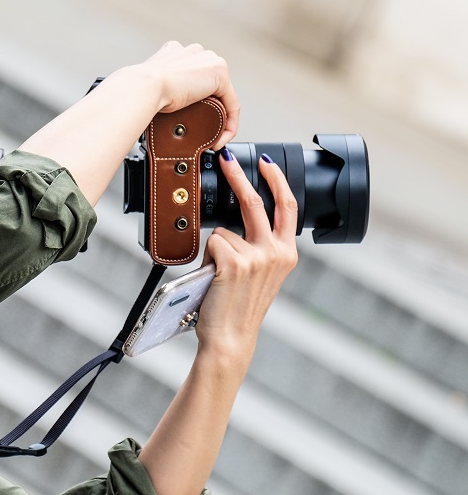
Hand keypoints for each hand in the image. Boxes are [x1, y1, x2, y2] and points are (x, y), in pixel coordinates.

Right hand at [138, 41, 239, 147]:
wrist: (143, 88)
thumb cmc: (138, 90)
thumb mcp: (151, 87)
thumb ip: (160, 89)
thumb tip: (164, 105)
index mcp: (174, 52)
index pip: (192, 75)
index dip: (192, 99)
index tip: (187, 118)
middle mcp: (193, 52)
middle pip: (208, 84)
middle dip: (208, 108)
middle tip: (199, 131)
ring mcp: (207, 61)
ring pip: (221, 94)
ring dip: (219, 118)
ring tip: (210, 138)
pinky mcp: (219, 74)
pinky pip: (231, 104)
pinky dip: (228, 125)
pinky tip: (219, 140)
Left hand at [195, 149, 298, 364]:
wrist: (231, 337)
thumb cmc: (239, 306)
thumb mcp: (261, 274)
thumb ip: (257, 247)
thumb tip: (233, 223)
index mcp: (287, 253)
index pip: (287, 207)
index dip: (277, 180)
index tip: (266, 161)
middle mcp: (276, 252)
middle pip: (256, 202)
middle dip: (238, 175)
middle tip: (226, 157)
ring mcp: (256, 257)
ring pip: (223, 230)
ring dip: (215, 247)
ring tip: (218, 274)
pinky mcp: (234, 262)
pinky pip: (212, 242)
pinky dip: (206, 257)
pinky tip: (213, 277)